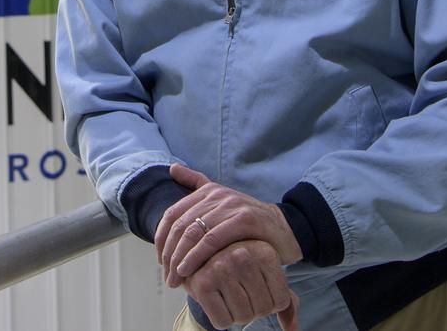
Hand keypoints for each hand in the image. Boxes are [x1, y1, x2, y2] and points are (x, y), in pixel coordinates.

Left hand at [156, 164, 303, 286]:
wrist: (286, 230)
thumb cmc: (249, 224)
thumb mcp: (222, 202)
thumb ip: (197, 184)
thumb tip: (172, 169)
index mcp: (207, 191)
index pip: (173, 214)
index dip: (162, 238)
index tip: (161, 260)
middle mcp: (217, 195)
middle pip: (181, 225)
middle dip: (169, 252)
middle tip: (166, 275)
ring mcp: (231, 205)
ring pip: (194, 232)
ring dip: (180, 258)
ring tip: (175, 278)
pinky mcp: (244, 220)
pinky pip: (213, 240)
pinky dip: (197, 256)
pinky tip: (189, 270)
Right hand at [181, 239, 299, 330]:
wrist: (199, 258)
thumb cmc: (238, 269)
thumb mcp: (266, 276)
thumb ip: (285, 300)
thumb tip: (292, 329)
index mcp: (264, 252)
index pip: (281, 301)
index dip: (270, 303)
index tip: (256, 289)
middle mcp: (243, 255)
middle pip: (263, 310)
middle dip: (253, 310)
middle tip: (239, 293)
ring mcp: (221, 267)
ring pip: (243, 317)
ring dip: (237, 315)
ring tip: (228, 296)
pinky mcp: (203, 283)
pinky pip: (223, 322)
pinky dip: (221, 319)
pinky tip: (216, 301)